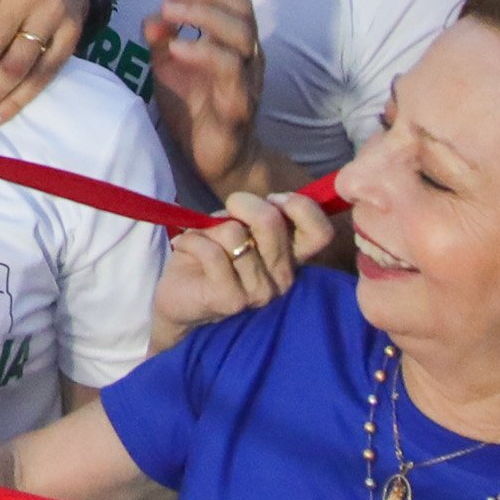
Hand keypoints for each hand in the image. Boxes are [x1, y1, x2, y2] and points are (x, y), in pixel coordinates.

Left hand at [139, 0, 264, 187]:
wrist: (216, 160)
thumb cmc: (195, 107)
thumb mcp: (169, 67)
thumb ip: (162, 38)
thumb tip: (152, 15)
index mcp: (232, 39)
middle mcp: (247, 53)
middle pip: (241, 6)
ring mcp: (247, 78)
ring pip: (242, 34)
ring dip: (204, 15)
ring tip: (169, 10)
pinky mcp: (239, 106)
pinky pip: (230, 72)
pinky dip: (203, 53)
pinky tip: (176, 48)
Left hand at [152, 186, 337, 337]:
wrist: (179, 297)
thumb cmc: (212, 253)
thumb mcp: (239, 225)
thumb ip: (257, 214)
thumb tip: (266, 202)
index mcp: (292, 257)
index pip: (320, 232)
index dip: (299, 205)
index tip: (272, 200)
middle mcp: (283, 277)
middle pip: (271, 221)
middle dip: (241, 204)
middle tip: (226, 214)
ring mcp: (259, 292)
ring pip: (234, 234)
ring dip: (210, 228)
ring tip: (202, 240)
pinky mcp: (232, 300)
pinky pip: (212, 252)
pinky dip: (191, 241)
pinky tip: (184, 246)